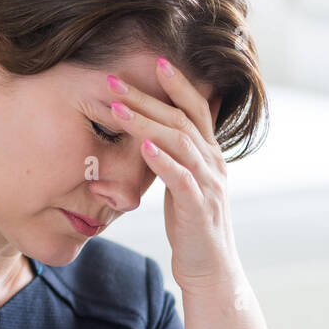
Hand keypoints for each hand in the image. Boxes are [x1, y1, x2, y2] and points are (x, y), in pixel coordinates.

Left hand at [108, 59, 239, 290]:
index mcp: (209, 154)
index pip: (196, 108)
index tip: (155, 60)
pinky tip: (143, 147)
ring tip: (117, 109)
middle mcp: (213, 163)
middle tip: (115, 80)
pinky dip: (163, 161)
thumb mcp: (184, 182)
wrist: (210, 269)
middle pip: (181, 119)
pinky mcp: (199, 208)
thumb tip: (155, 131)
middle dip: (148, 97)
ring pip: (180, 143)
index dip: (177, 83)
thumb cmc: (192, 225)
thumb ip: (177, 155)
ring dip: (147, 122)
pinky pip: (182, 179)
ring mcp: (208, 184)